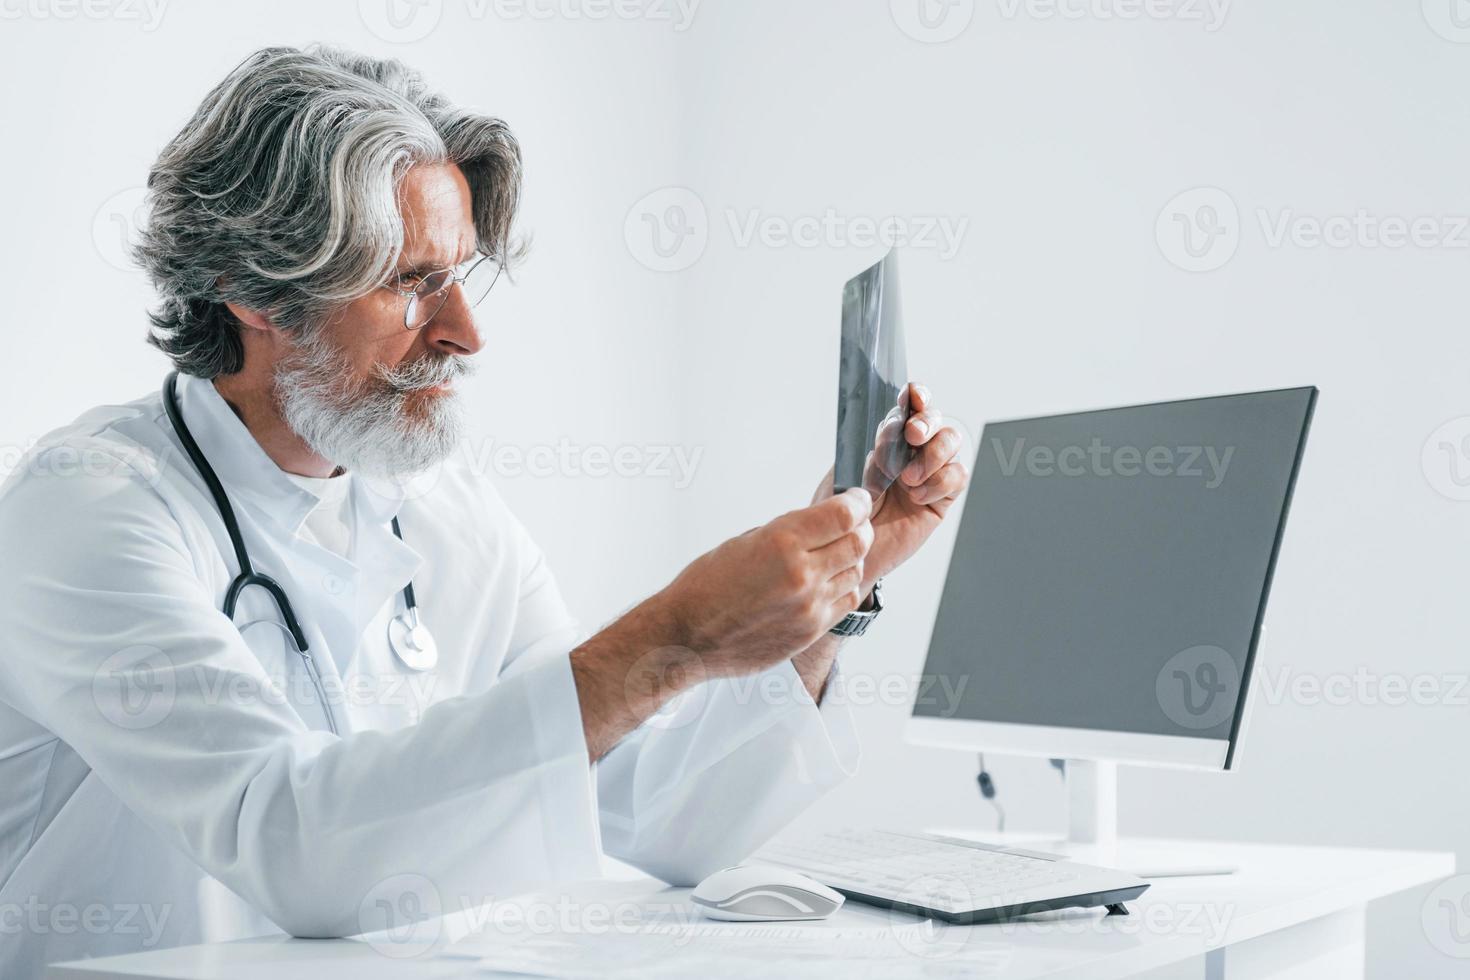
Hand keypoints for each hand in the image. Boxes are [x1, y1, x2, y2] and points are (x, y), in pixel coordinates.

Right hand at [659, 488, 874, 677]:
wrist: (688, 637)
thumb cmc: (707, 586)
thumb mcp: (746, 541)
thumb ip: (789, 532)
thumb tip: (822, 524)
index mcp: (781, 543)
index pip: (844, 515)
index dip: (857, 502)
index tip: (858, 499)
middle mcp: (801, 574)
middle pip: (858, 542)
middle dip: (860, 527)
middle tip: (853, 523)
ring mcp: (810, 606)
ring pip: (856, 572)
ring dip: (852, 558)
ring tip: (836, 553)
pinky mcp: (811, 630)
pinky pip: (846, 601)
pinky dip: (844, 586)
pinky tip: (830, 580)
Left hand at [813, 382, 967, 597]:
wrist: (849, 552)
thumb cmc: (843, 514)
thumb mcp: (848, 477)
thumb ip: (871, 452)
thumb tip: (893, 431)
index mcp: (886, 438)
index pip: (907, 407)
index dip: (916, 395)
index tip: (913, 395)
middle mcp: (911, 450)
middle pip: (934, 419)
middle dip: (927, 422)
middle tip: (912, 436)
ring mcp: (929, 471)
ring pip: (951, 442)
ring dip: (933, 455)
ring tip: (909, 479)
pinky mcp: (942, 497)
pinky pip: (957, 476)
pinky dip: (940, 482)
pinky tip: (918, 496)